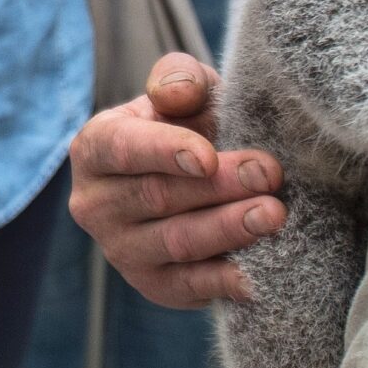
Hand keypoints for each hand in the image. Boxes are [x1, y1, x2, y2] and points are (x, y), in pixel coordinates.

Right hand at [68, 52, 285, 307]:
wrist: (198, 178)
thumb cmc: (189, 126)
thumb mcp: (185, 92)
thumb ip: (179, 79)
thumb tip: (177, 93)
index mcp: (94, 148)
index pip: (123, 148)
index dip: (165, 151)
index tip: (209, 156)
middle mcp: (95, 205)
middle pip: (157, 197)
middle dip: (218, 187)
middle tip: (269, 174)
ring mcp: (122, 251)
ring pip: (177, 243)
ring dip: (229, 229)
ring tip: (273, 214)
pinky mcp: (155, 287)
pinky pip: (191, 288)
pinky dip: (228, 281)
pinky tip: (260, 271)